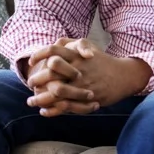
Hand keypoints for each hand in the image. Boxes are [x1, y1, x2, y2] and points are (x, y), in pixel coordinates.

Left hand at [29, 39, 151, 116]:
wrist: (123, 76)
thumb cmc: (102, 61)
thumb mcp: (89, 46)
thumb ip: (72, 44)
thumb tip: (56, 42)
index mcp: (76, 55)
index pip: (53, 51)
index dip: (39, 55)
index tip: (30, 62)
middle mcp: (78, 69)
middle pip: (51, 73)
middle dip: (36, 79)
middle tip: (29, 83)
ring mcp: (82, 85)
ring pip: (56, 92)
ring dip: (40, 98)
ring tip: (31, 101)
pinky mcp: (85, 99)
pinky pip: (65, 106)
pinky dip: (52, 110)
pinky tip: (44, 111)